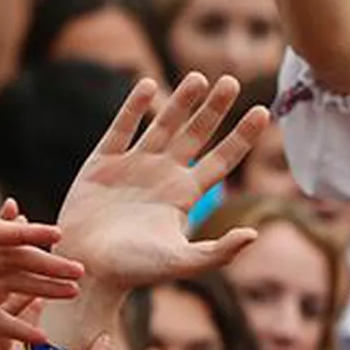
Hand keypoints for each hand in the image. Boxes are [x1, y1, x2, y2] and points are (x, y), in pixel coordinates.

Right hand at [55, 73, 268, 292]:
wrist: (86, 272)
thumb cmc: (135, 271)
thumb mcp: (182, 262)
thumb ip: (219, 252)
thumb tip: (254, 234)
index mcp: (185, 195)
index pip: (222, 159)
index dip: (242, 136)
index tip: (263, 112)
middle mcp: (163, 175)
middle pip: (196, 134)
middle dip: (215, 108)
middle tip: (232, 81)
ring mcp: (133, 166)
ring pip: (162, 125)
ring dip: (181, 101)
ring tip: (200, 78)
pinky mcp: (101, 164)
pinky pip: (121, 129)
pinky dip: (133, 107)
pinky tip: (148, 85)